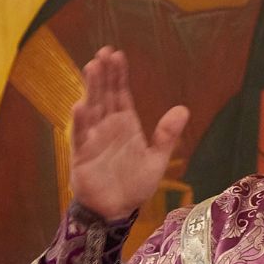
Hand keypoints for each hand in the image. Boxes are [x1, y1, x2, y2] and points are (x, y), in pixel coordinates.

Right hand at [70, 46, 189, 220]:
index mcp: (125, 124)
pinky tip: (80, 105)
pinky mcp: (82, 155)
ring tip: (91, 68)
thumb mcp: (156, 160)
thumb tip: (183, 109)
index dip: (118, 75)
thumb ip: (167, 135)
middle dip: (104, 74)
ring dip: (91, 89)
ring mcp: (93, 139)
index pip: (120, 93)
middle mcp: (107, 126)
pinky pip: (80, 136)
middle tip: (103, 52)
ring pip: (92, 109)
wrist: (117, 211)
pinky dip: (80, 122)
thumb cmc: (134, 185)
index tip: (116, 54)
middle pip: (105, 95)